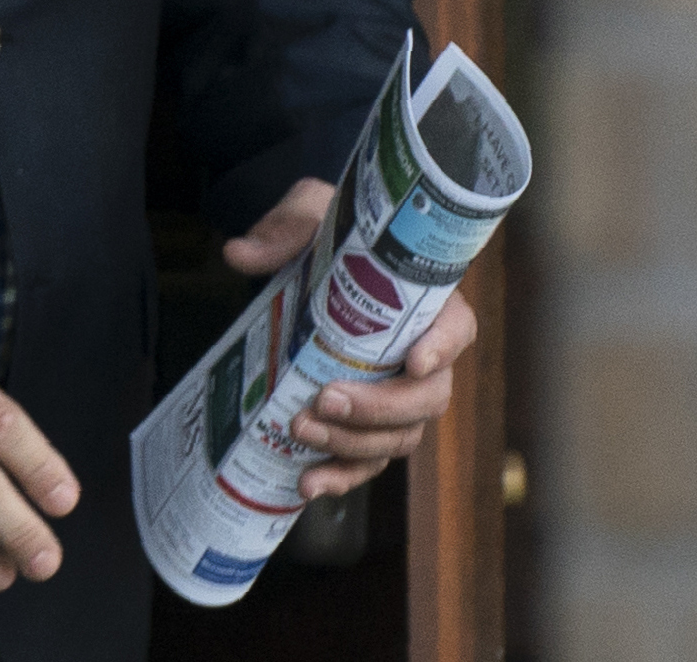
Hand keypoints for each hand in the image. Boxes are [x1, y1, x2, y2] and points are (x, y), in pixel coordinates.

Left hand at [221, 178, 478, 498]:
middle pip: (427, 398)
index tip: (413, 361)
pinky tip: (308, 484)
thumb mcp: (308, 214)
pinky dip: (342, 476)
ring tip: (300, 432)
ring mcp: (394, 395)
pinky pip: (367, 460)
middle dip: (378, 408)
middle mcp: (419, 355)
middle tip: (325, 400)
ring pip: (398, 437)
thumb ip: (282, 231)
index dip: (444, 347)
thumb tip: (238, 254)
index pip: (458, 327)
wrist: (303, 255)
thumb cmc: (323, 233)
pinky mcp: (364, 422)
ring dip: (353, 444)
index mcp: (424, 301)